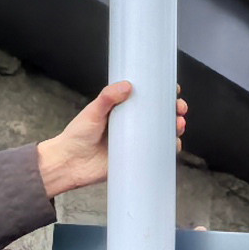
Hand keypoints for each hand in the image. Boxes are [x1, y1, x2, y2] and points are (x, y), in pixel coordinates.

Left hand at [32, 81, 179, 198]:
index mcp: (123, 110)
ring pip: (162, 133)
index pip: (147, 98)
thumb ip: (107, 98)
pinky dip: (168, 150)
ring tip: (178, 125)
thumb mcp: (92, 112)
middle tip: (179, 108)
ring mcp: (135, 142)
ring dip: (175, 128)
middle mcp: (132, 124)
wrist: (69, 164)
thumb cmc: (77, 136)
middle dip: (174, 110)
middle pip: (160, 115)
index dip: (163, 94)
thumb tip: (126, 85)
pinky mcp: (136, 158)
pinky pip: (157, 153)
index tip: (173, 89)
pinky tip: (174, 145)